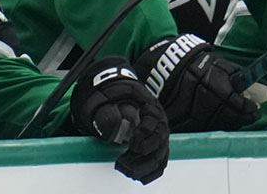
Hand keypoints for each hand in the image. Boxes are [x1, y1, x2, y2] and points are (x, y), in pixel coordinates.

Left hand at [70, 57, 168, 184]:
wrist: (115, 90)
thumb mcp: (106, 94)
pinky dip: (150, 171)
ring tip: (126, 170)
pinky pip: (159, 161)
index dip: (145, 135)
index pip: (154, 122)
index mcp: (148, 104)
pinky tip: (137, 176)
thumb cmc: (111, 91)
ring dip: (145, 166)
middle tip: (125, 162)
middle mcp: (157, 119)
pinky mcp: (154, 143)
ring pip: (160, 154)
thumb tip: (114, 128)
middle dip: (143, 156)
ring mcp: (158, 132)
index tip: (133, 144)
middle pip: (160, 141)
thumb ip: (107, 110)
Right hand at [134, 33, 259, 131]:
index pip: (239, 105)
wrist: (168, 62)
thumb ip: (240, 78)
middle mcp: (202, 98)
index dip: (250, 109)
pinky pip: (198, 128)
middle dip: (242, 118)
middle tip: (248, 115)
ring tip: (235, 119)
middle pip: (228, 117)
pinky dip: (211, 127)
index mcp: (214, 84)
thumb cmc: (197, 62)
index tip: (255, 108)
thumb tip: (264, 91)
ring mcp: (189, 109)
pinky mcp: (179, 116)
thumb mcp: (220, 63)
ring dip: (228, 124)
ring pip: (215, 124)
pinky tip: (218, 123)